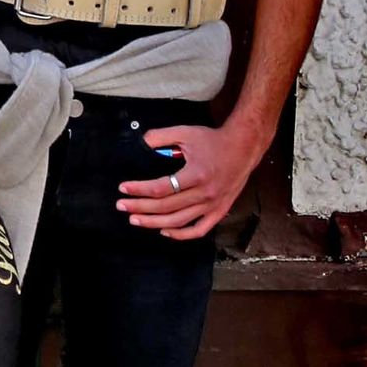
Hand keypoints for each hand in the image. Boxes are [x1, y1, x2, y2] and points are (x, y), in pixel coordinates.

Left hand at [116, 116, 268, 241]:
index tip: (123, 188)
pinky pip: (199, 229)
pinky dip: (181, 235)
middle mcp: (205, 193)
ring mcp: (213, 205)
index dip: (139, 189)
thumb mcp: (185, 132)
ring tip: (136, 220)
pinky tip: (164, 231)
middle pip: (166, 207)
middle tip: (122, 206)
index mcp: (196, 174)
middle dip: (140, 207)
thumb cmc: (213, 140)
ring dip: (154, 223)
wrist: (243, 147)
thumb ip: (161, 137)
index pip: (161, 188)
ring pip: (179, 222)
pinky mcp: (219, 211)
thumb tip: (140, 143)